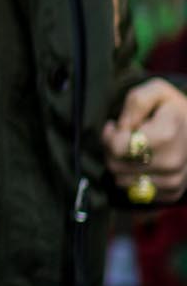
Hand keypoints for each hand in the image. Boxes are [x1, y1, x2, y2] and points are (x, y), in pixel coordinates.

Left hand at [104, 79, 186, 204]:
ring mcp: (174, 180)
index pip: (117, 147)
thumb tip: (121, 128)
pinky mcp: (173, 193)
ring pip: (121, 181)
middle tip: (126, 138)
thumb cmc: (173, 108)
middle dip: (112, 151)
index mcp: (166, 135)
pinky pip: (135, 192)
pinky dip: (134, 178)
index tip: (120, 126)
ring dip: (121, 165)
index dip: (111, 135)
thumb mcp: (156, 91)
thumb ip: (135, 102)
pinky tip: (146, 163)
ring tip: (137, 149)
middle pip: (115, 166)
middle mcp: (171, 162)